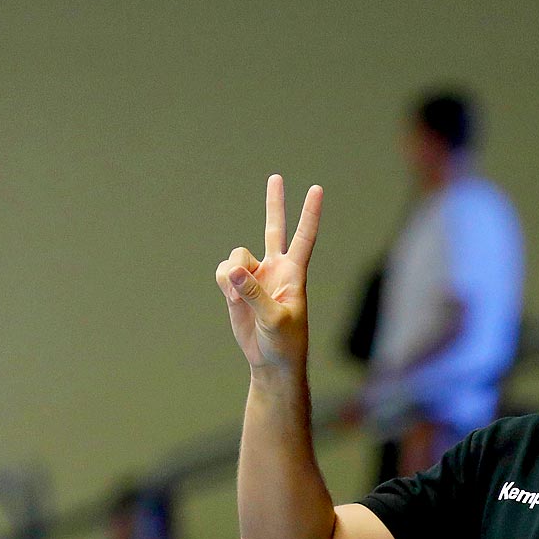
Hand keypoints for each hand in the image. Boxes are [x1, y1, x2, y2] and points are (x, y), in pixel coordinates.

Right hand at [215, 174, 323, 372]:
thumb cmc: (284, 343)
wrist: (271, 361)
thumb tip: (233, 270)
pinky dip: (222, 282)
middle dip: (275, 204)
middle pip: (274, 229)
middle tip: (276, 177)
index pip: (303, 237)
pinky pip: (223, 271)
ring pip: (236, 256)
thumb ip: (253, 294)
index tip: (317, 189)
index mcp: (294, 274)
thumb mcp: (274, 320)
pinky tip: (231, 298)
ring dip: (231, 273)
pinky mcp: (237, 287)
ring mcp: (256, 277)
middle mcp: (276, 269)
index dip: (309, 213)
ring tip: (236, 296)